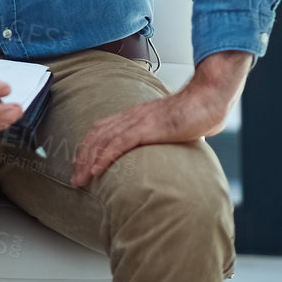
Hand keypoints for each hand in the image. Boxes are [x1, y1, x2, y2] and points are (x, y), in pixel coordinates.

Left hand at [71, 50, 249, 186]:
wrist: (206, 101)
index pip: (101, 130)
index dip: (88, 146)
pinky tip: (96, 170)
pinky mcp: (145, 128)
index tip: (80, 162)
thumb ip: (161, 136)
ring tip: (80, 180)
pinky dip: (103, 158)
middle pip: (96, 137)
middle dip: (82, 158)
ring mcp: (136, 122)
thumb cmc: (194, 115)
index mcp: (134, 115)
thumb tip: (164, 150)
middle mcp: (129, 117)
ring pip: (102, 142)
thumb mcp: (169, 126)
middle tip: (75, 178)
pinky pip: (118, 144)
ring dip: (88, 162)